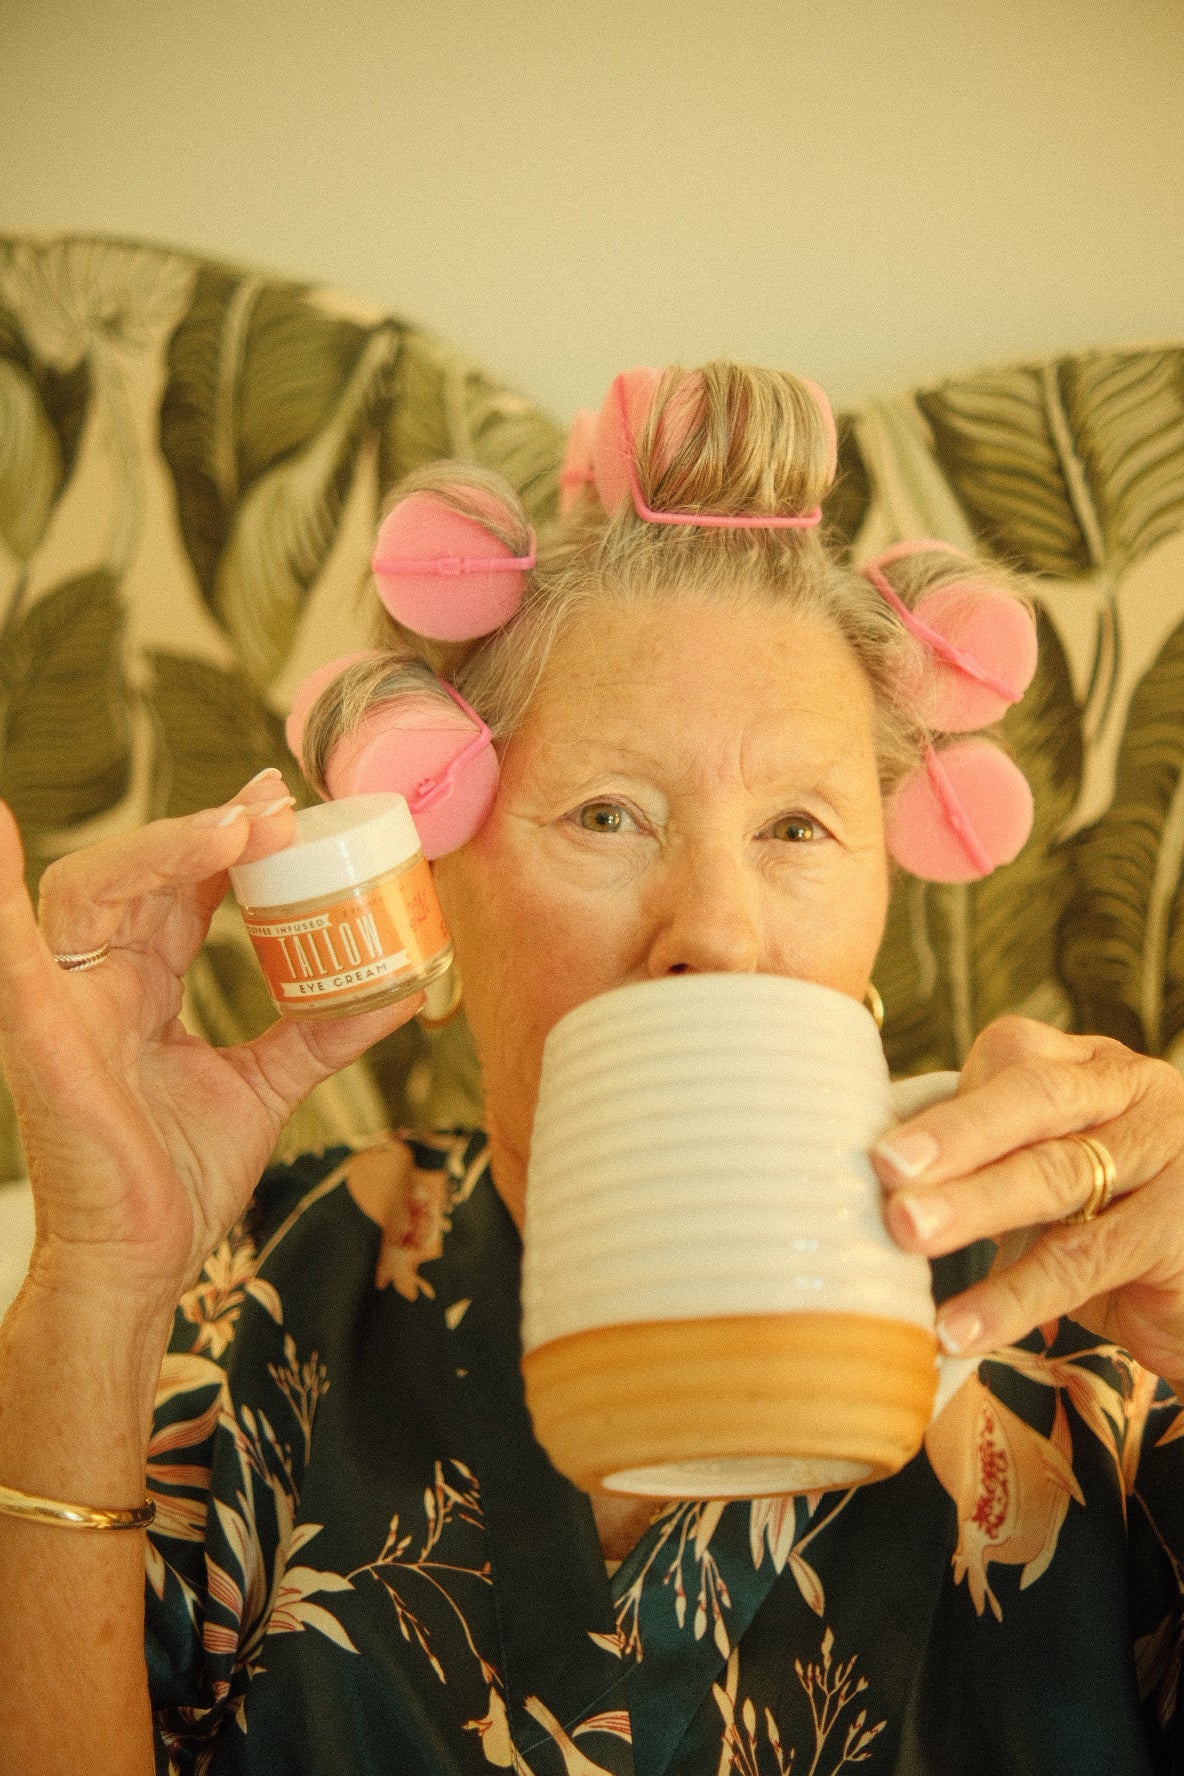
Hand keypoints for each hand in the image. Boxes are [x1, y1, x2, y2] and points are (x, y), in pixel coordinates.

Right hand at [0, 775, 424, 1314]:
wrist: (139, 1264)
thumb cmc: (177, 1180)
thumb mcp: (265, 1085)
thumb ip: (321, 1032)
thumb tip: (400, 988)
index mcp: (140, 987)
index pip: (180, 887)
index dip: (225, 840)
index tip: (283, 805)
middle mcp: (96, 982)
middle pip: (141, 874)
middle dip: (206, 830)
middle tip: (275, 804)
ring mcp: (63, 1003)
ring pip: (92, 890)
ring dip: (162, 849)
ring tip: (235, 828)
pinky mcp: (39, 1036)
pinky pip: (11, 955)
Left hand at [872, 1016, 1183, 1386]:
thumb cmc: (1108, 1217)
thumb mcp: (1052, 1169)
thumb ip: (986, 1156)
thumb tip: (876, 1170)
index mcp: (1091, 1066)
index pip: (1012, 1058)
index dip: (947, 1101)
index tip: (878, 1142)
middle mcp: (1135, 1094)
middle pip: (1035, 1103)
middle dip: (955, 1136)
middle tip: (886, 1167)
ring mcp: (1166, 1156)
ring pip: (1057, 1175)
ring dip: (974, 1206)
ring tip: (907, 1233)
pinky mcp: (1178, 1230)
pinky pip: (1082, 1262)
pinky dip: (1013, 1298)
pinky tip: (959, 1325)